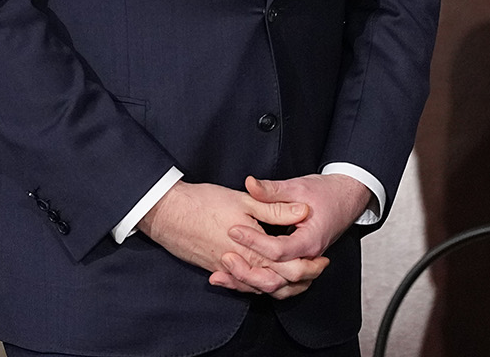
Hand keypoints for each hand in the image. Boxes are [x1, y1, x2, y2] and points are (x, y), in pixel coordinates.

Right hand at [137, 180, 322, 297]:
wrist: (168, 213)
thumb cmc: (204, 203)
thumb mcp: (245, 200)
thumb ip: (275, 209)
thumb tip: (302, 210)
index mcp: (252, 248)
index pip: (288, 267)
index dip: (308, 266)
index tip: (321, 259)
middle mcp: (240, 264)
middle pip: (277, 282)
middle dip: (300, 279)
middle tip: (316, 269)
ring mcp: (226, 269)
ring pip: (259, 287)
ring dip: (281, 285)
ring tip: (298, 277)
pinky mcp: (216, 269)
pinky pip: (241, 285)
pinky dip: (257, 285)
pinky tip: (264, 279)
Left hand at [214, 174, 372, 294]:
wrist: (347, 198)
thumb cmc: (325, 192)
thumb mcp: (298, 187)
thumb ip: (272, 190)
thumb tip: (250, 183)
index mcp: (310, 239)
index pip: (279, 250)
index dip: (254, 242)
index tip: (234, 230)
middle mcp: (309, 257)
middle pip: (277, 279)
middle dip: (248, 272)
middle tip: (225, 256)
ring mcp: (305, 265)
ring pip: (277, 289)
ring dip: (249, 284)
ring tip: (222, 275)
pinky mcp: (298, 266)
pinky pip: (278, 284)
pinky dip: (257, 284)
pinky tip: (235, 278)